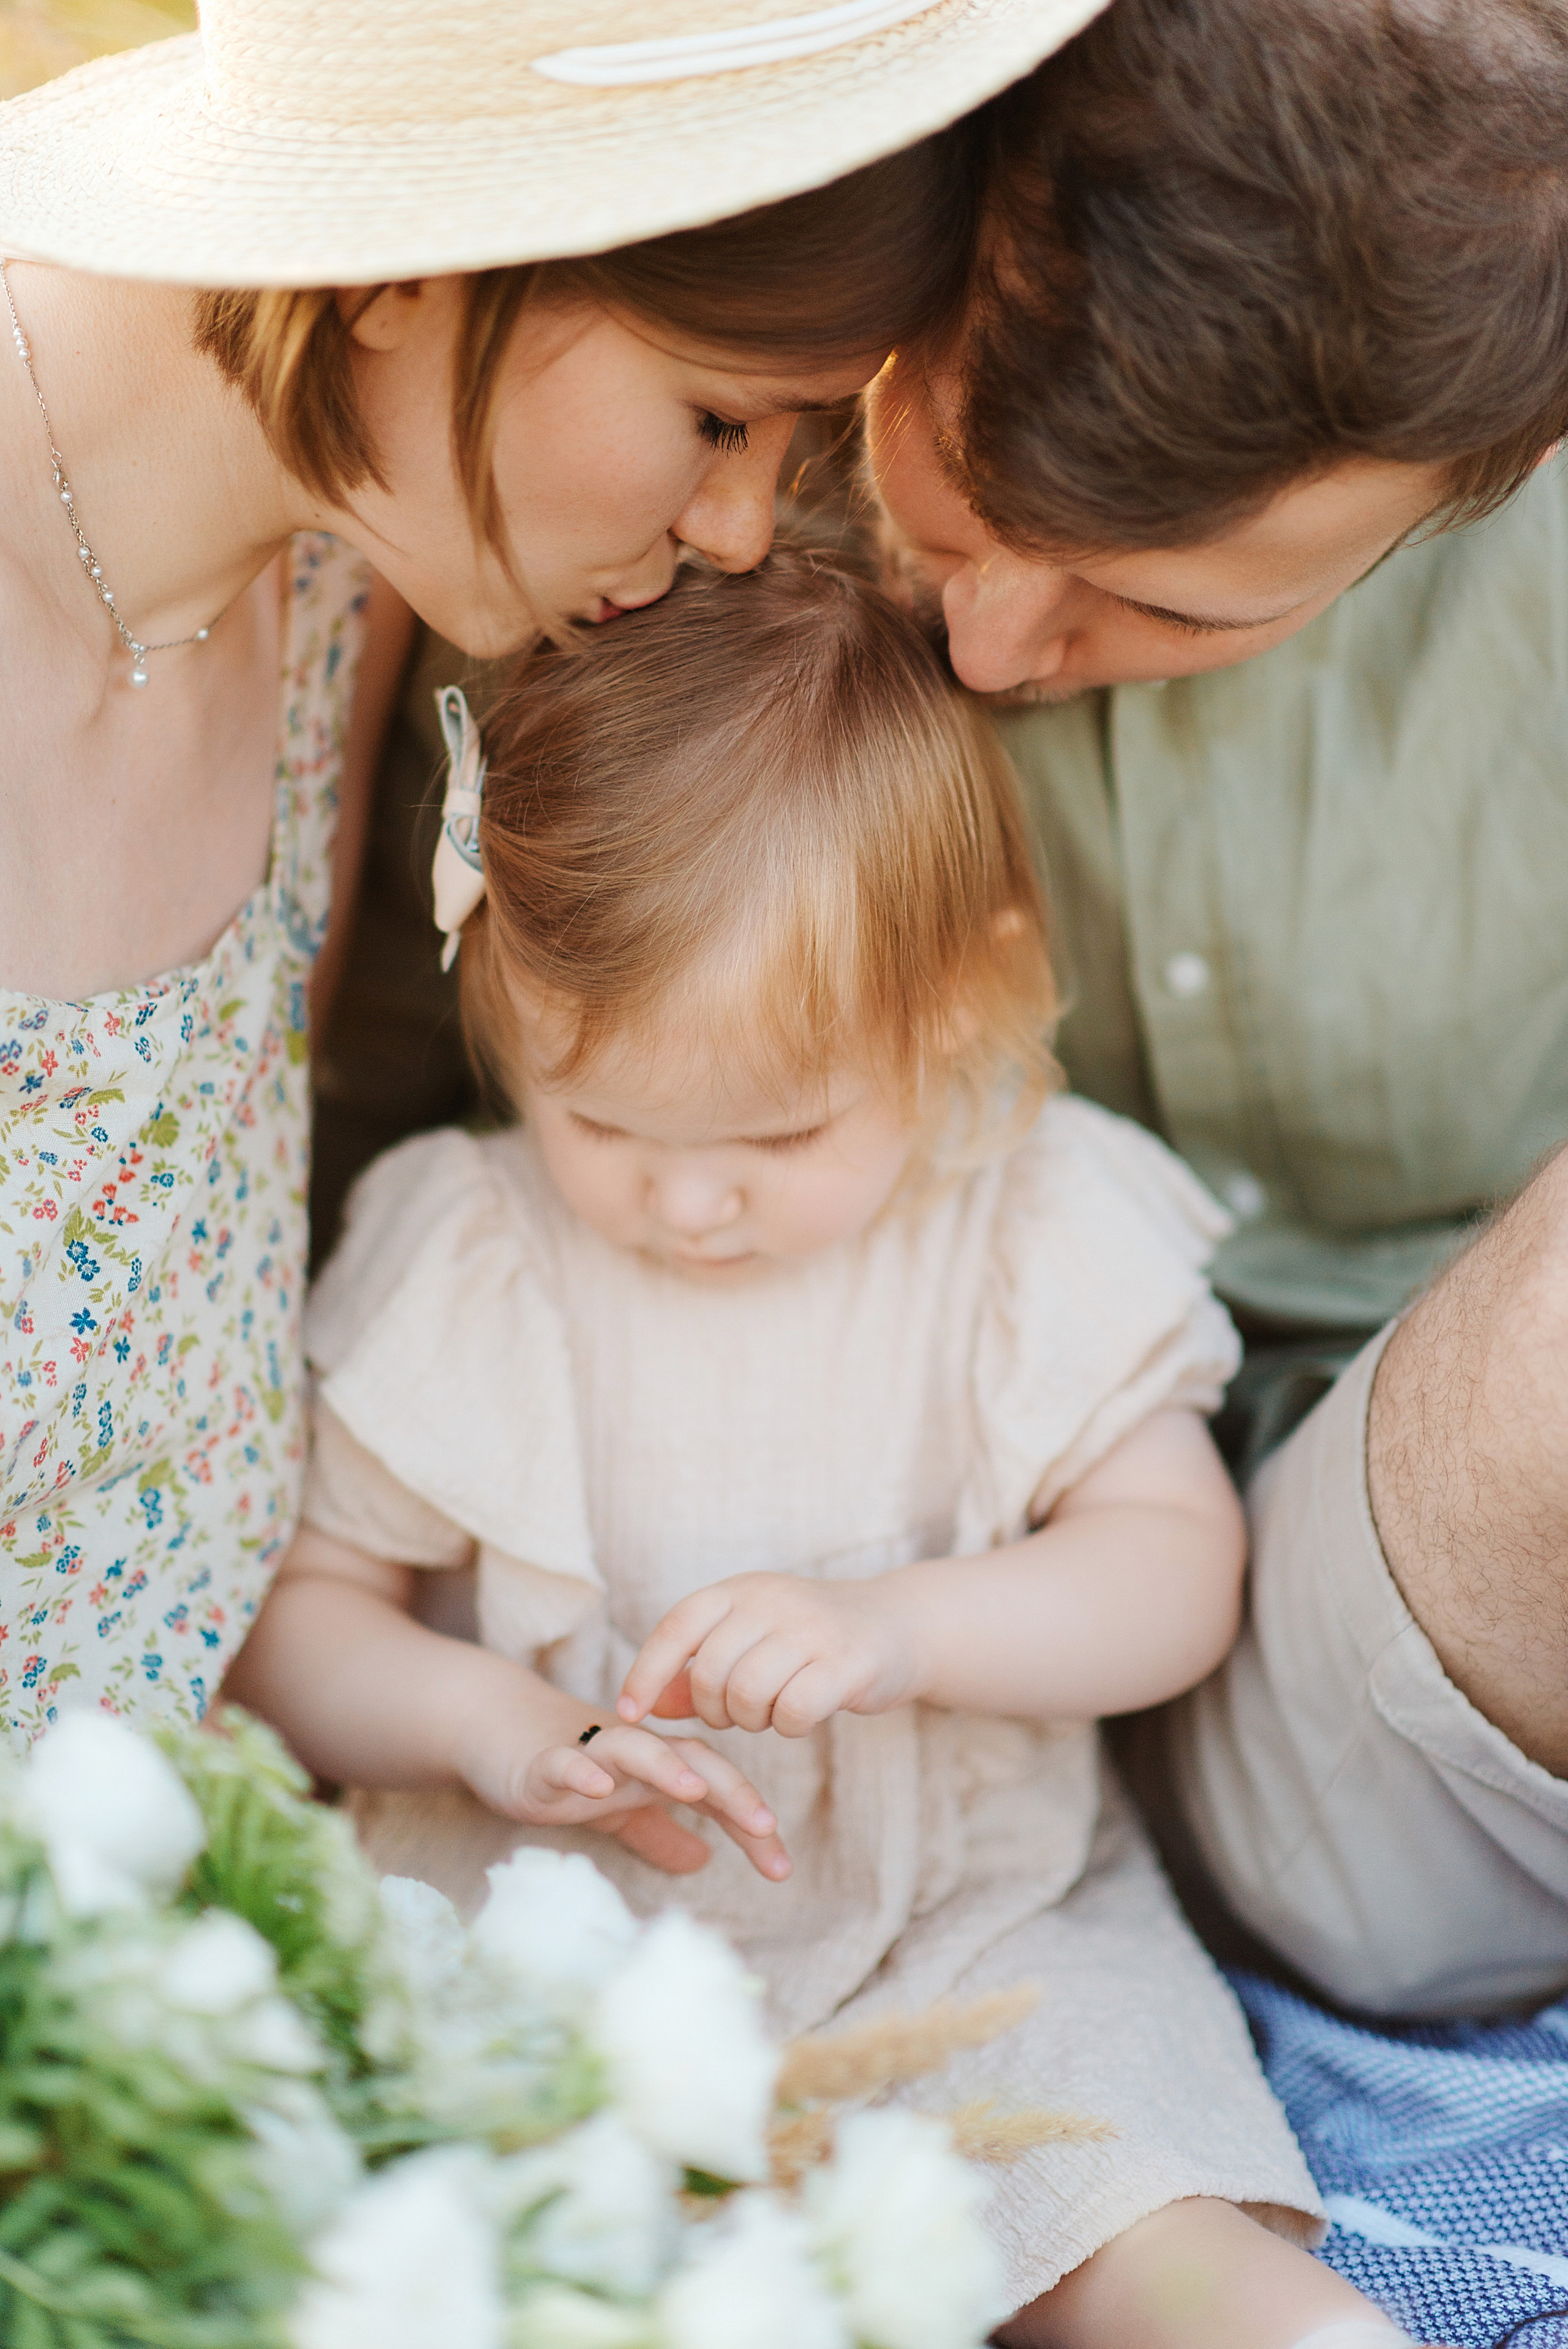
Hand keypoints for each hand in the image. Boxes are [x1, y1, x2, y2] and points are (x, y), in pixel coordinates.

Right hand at [462, 1708, 791, 1881]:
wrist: (497, 1730)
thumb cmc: (567, 1768)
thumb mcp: (619, 1810)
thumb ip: (659, 1832)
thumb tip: (702, 1862)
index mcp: (657, 1768)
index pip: (717, 1788)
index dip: (749, 1822)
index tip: (782, 1868)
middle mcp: (633, 1754)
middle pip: (692, 1760)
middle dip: (731, 1791)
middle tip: (765, 1826)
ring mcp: (588, 1754)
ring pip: (635, 1748)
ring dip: (665, 1765)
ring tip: (693, 1789)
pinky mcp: (542, 1762)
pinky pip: (564, 1763)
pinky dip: (581, 1771)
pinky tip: (595, 1787)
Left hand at [617, 1572, 917, 1738]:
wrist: (898, 1625)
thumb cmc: (811, 1640)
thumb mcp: (750, 1640)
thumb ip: (697, 1669)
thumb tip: (645, 1707)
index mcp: (742, 1588)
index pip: (677, 1625)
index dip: (646, 1671)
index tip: (631, 1713)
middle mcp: (774, 1600)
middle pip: (709, 1671)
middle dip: (713, 1709)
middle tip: (738, 1714)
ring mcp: (813, 1628)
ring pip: (748, 1693)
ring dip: (752, 1720)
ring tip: (772, 1713)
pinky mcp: (849, 1662)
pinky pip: (794, 1710)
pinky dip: (790, 1726)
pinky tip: (802, 1717)